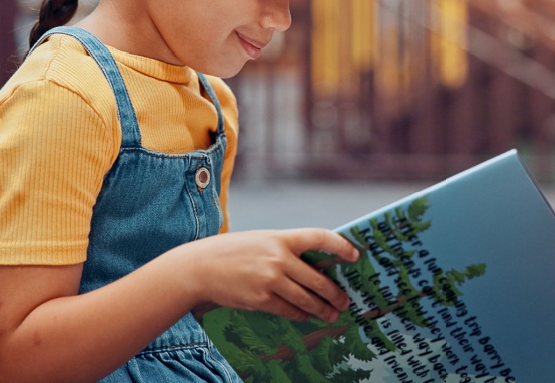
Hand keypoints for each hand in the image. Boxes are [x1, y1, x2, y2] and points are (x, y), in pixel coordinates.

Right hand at [172, 229, 358, 322]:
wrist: (199, 268)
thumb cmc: (231, 252)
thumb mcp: (260, 241)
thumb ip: (284, 250)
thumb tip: (312, 268)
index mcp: (280, 238)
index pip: (320, 237)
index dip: (341, 246)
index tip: (355, 255)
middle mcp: (279, 258)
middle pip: (318, 278)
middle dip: (335, 292)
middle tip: (345, 301)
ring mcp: (271, 280)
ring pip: (306, 299)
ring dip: (323, 308)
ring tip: (332, 314)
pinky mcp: (261, 300)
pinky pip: (289, 311)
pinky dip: (301, 315)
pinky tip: (307, 317)